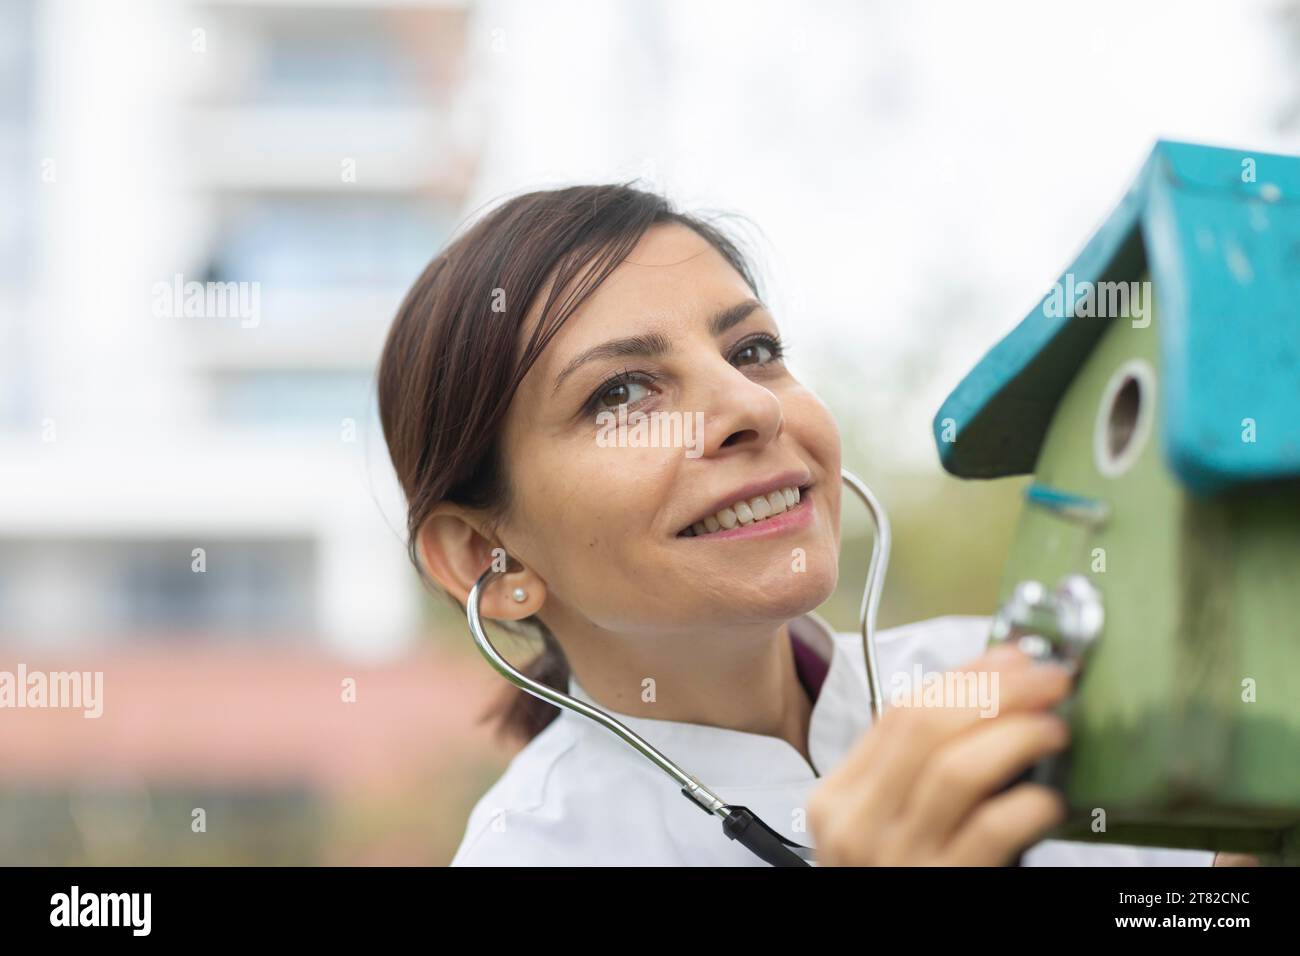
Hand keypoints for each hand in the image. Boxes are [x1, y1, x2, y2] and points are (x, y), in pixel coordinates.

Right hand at [808, 644, 1071, 865]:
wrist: (883, 952)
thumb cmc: (897, 882)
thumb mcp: (884, 825)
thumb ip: (912, 773)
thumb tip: (993, 698)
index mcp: (838, 798)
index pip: (900, 712)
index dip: (967, 674)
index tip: (1015, 656)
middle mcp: (857, 825)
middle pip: (926, 726)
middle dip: (998, 690)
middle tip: (1051, 679)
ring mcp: (896, 860)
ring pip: (957, 769)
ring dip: (1016, 735)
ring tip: (1056, 731)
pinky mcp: (941, 890)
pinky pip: (989, 832)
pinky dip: (1024, 806)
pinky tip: (1048, 800)